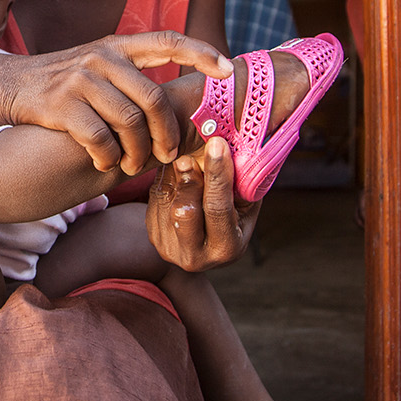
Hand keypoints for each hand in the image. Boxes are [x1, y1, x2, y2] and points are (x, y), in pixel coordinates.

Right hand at [4, 31, 230, 175]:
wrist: (8, 84)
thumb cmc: (63, 84)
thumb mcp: (97, 66)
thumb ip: (131, 76)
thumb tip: (177, 102)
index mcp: (117, 45)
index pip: (167, 40)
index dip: (201, 52)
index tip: (228, 70)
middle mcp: (101, 56)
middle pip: (152, 97)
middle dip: (166, 133)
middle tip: (168, 155)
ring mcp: (80, 78)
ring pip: (129, 122)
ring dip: (136, 153)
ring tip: (134, 166)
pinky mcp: (60, 103)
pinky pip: (99, 138)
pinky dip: (107, 157)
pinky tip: (103, 163)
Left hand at [145, 139, 259, 271]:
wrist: (206, 243)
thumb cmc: (235, 215)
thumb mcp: (246, 203)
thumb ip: (240, 182)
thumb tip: (228, 147)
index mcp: (227, 248)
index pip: (218, 208)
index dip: (218, 174)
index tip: (217, 144)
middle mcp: (196, 256)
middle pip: (184, 211)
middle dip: (188, 180)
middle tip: (189, 157)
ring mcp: (169, 247)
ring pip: (167, 199)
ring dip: (176, 175)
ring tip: (188, 164)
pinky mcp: (153, 234)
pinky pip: (156, 197)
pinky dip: (168, 180)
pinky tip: (179, 177)